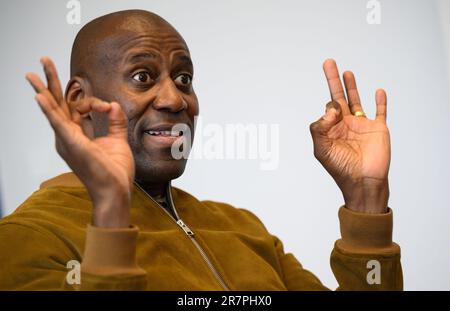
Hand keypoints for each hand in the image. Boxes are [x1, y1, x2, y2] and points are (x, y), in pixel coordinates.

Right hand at [26, 57, 134, 226]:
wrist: (116, 191)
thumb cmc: (114, 171)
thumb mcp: (117, 140)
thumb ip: (115, 122)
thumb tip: (113, 104)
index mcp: (78, 135)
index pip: (78, 108)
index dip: (94, 102)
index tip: (107, 107)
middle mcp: (69, 136)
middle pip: (58, 104)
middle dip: (51, 82)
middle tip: (43, 61)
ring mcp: (68, 140)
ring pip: (54, 109)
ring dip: (45, 89)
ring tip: (33, 73)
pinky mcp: (73, 144)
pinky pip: (59, 123)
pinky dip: (49, 109)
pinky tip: (40, 96)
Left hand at [309, 59, 389, 213]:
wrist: (363, 181)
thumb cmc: (340, 168)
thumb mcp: (321, 149)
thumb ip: (319, 128)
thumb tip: (330, 108)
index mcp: (331, 128)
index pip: (327, 108)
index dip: (330, 108)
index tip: (336, 116)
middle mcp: (345, 124)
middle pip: (338, 97)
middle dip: (333, 80)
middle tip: (328, 62)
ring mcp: (362, 125)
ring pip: (356, 100)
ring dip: (352, 86)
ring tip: (346, 72)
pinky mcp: (378, 128)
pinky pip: (380, 111)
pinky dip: (381, 101)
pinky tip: (378, 91)